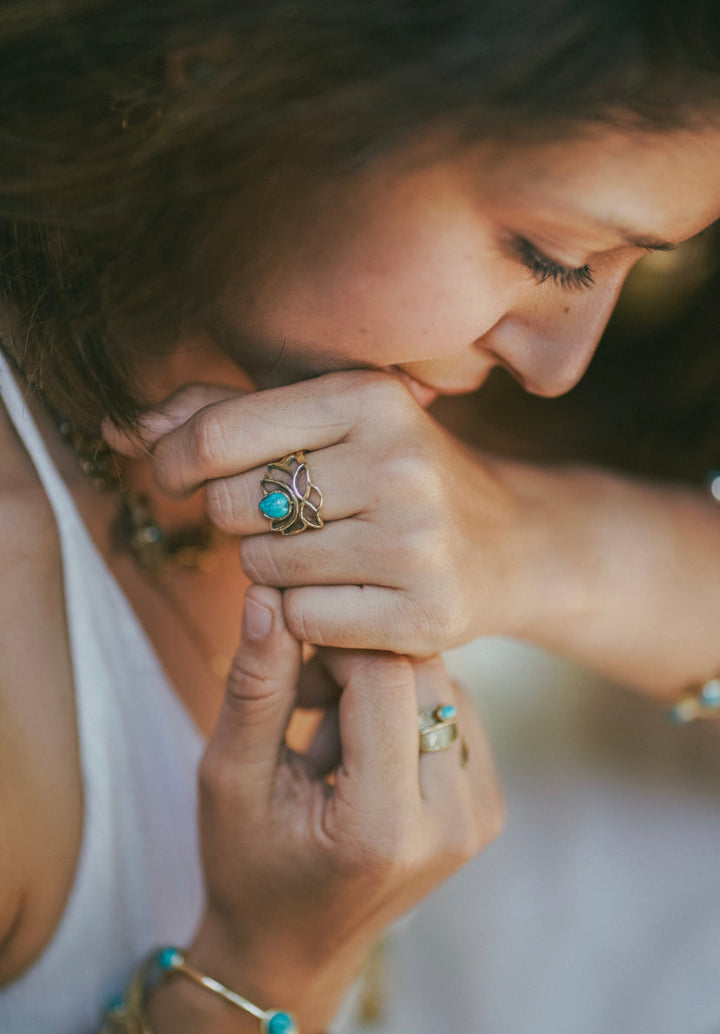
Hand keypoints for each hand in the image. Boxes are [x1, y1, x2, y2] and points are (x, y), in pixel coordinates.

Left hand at [106, 370, 528, 653]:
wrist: (509, 545)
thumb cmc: (398, 475)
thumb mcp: (327, 422)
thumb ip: (222, 413)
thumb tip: (116, 426)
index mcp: (369, 397)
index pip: (217, 434)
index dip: (174, 460)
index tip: (178, 474)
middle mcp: (398, 463)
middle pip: (233, 506)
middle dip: (236, 518)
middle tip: (277, 516)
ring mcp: (415, 544)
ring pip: (263, 570)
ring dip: (270, 569)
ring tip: (321, 553)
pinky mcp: (423, 616)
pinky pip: (302, 622)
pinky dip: (304, 614)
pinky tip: (345, 595)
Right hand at [151, 585, 502, 1032]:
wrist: (292, 944)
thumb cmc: (248, 865)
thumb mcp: (231, 775)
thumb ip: (257, 684)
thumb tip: (266, 596)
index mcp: (384, 826)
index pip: (384, 677)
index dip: (335, 640)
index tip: (291, 639)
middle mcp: (451, 822)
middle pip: (423, 673)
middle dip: (357, 659)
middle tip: (302, 690)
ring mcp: (478, 815)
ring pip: (441, 684)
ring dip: (382, 683)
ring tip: (327, 729)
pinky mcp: (486, 804)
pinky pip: (453, 710)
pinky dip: (407, 707)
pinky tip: (365, 745)